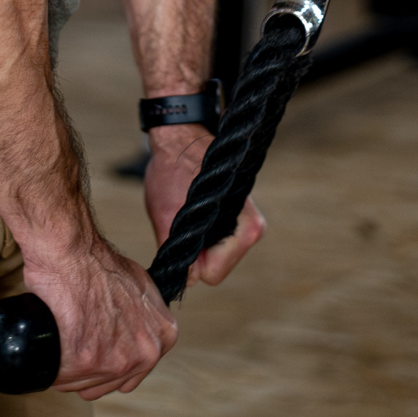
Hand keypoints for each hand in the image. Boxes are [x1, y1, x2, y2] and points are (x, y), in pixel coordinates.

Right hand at [23, 233, 176, 400]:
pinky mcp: (86, 363)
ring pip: (86, 385)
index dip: (112, 359)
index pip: (135, 371)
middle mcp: (146, 353)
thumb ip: (147, 315)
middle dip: (92, 368)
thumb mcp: (142, 286)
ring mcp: (117, 361)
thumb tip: (137, 328)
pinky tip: (53, 343)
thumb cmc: (99, 263)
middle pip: (111, 382)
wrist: (72, 253)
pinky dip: (52, 367)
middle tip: (77, 340)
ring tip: (66, 337)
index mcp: (164, 337)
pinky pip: (62, 380)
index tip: (97, 345)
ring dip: (72, 369)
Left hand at [144, 124, 265, 287]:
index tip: (178, 235)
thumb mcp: (164, 212)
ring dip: (197, 240)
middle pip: (216, 268)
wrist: (179, 137)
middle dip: (195, 251)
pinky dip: (202, 232)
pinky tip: (193, 209)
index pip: (213, 274)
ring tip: (186, 211)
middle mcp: (253, 228)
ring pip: (215, 256)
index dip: (189, 261)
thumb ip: (175, 250)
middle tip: (180, 220)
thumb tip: (187, 279)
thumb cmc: (173, 169)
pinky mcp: (238, 217)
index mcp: (246, 229)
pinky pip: (215, 242)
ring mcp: (248, 223)